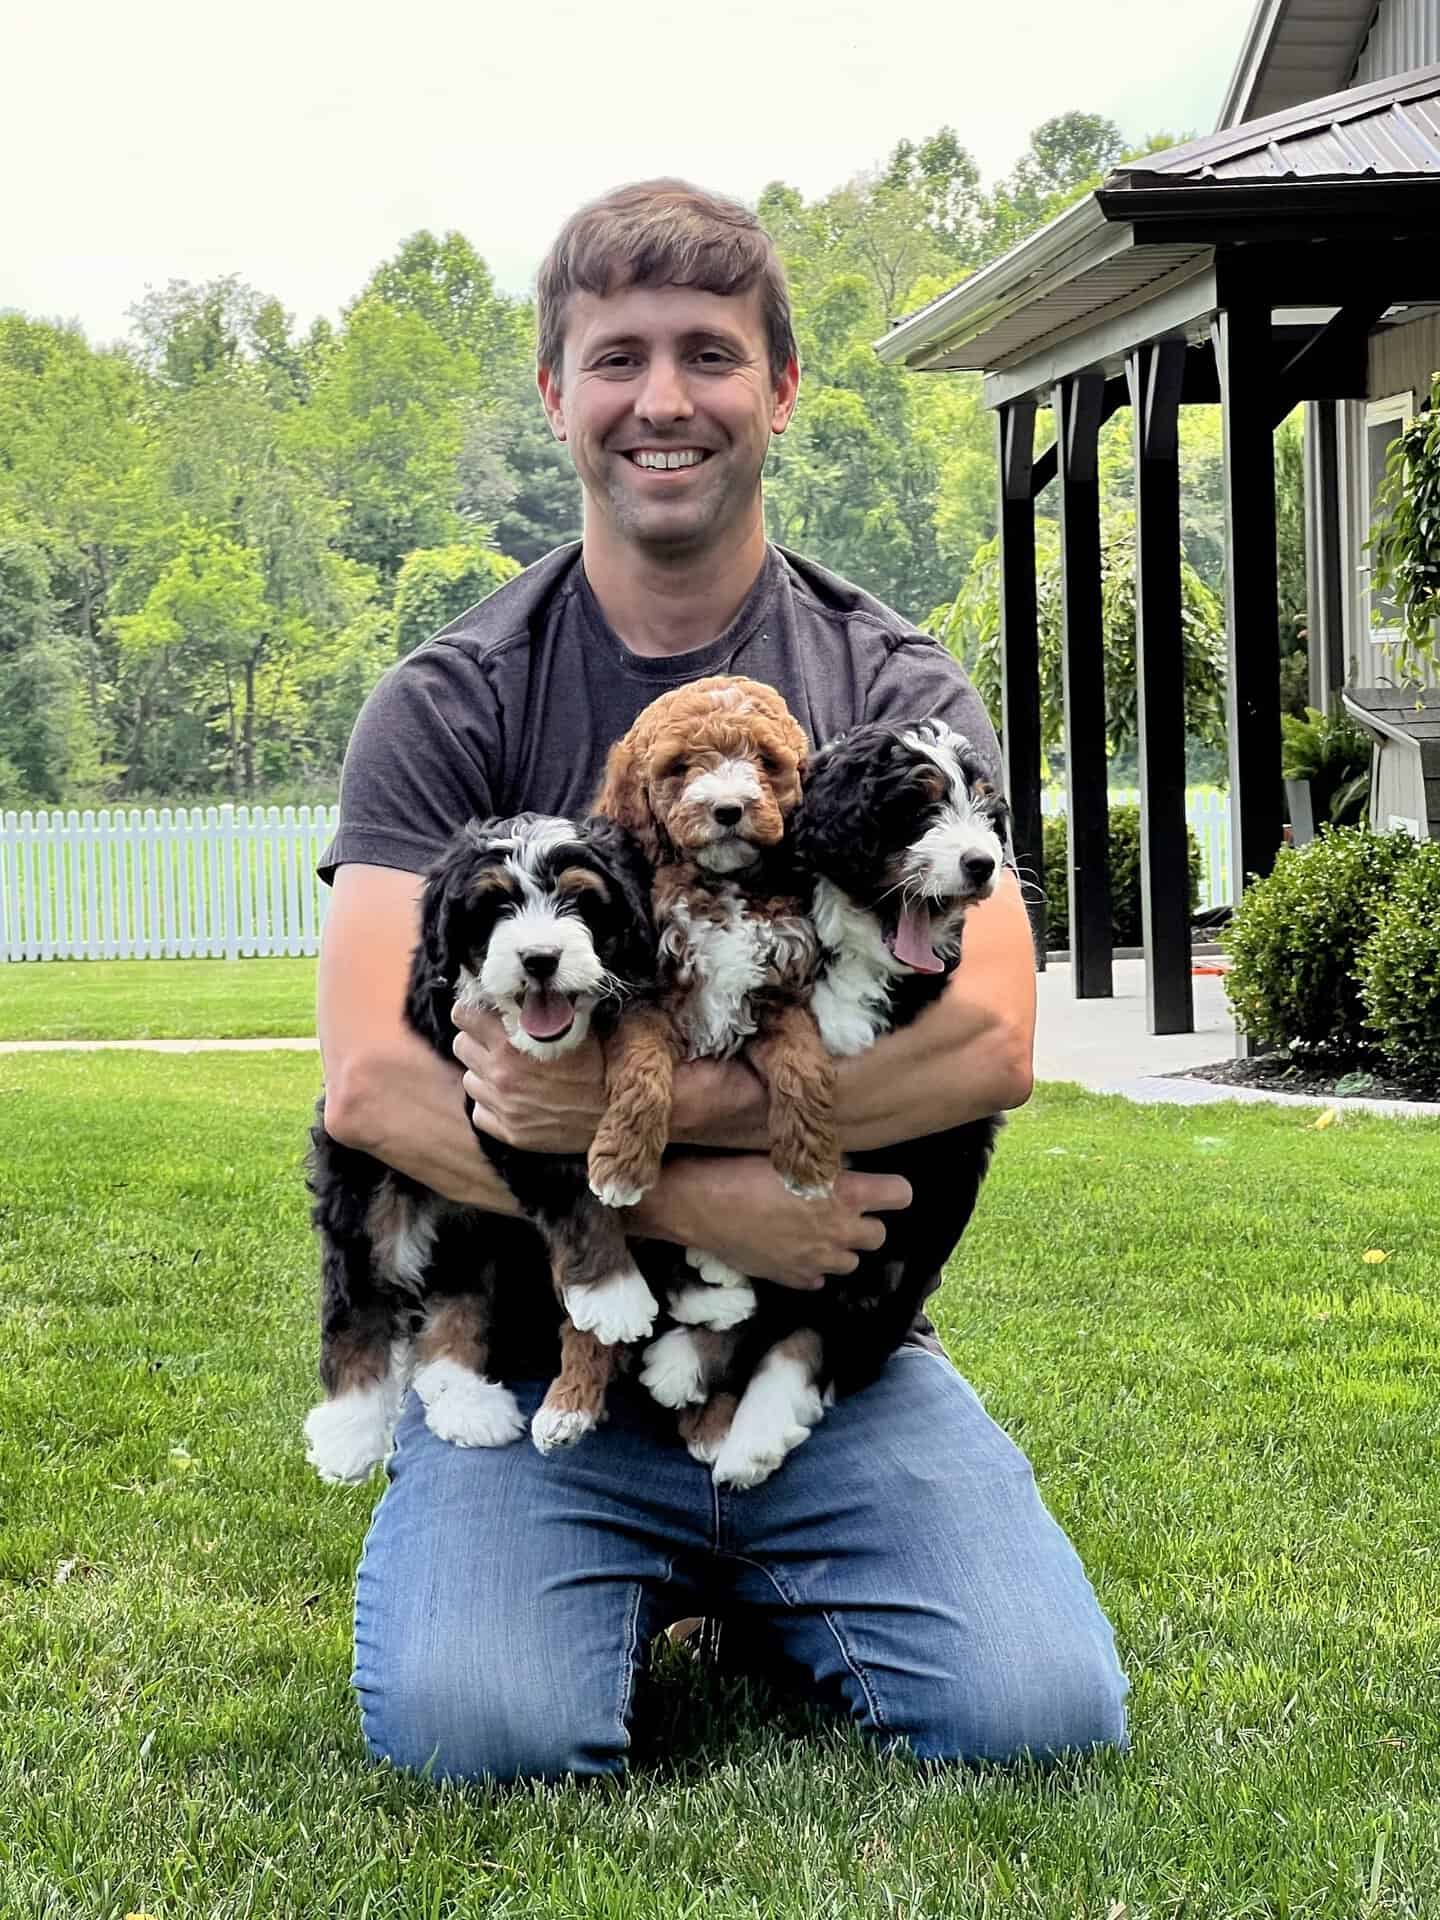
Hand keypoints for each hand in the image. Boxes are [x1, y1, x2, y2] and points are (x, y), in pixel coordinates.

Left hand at [452, 1004, 606, 1152]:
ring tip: (510, 1072)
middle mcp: (500, 1074)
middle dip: (476, 1040)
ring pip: (469, 1080)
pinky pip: (480, 1112)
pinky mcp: (508, 1131)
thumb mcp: (574, 1024)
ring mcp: (502, 1105)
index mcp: (512, 1042)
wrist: (617, 1110)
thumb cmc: (600, 1062)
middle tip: (498, 1041)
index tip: (483, 1013)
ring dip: (483, 1073)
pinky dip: (491, 1104)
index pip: (464, 1015)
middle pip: (461, 1046)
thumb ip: (543, 1006)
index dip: (472, 1011)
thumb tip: (525, 986)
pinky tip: (514, 1099)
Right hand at [652, 1154, 911, 1288]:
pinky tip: (793, 1250)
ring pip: (851, 1262)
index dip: (893, 1191)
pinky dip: (812, 1267)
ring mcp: (817, 1260)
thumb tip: (844, 1168)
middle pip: (880, 1235)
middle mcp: (839, 1231)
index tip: (880, 1188)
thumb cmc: (742, 1170)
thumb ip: (826, 1169)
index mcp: (844, 1194)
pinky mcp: (793, 1278)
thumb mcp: (791, 1156)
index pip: (901, 1195)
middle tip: (842, 1210)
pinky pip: (818, 1280)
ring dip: (841, 1248)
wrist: (700, 1205)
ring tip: (817, 1232)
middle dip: (866, 1223)